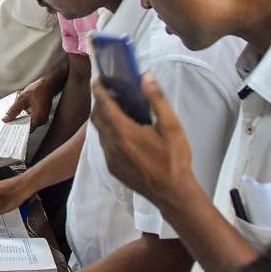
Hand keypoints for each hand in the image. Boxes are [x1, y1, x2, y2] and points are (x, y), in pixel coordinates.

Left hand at [3, 71, 67, 127]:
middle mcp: (42, 120)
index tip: (9, 129)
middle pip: (27, 128)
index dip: (17, 130)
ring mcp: (42, 119)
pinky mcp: (41, 117)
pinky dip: (25, 118)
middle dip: (17, 126)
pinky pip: (31, 120)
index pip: (26, 130)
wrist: (47, 85)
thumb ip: (13, 110)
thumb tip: (6, 119)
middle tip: (8, 123)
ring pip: (29, 124)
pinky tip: (19, 115)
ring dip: (21, 122)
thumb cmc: (38, 90)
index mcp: (38, 117)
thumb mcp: (22, 99)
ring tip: (12, 119)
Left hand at [90, 73, 193, 210]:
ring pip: (99, 131)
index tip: (99, 78)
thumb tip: (146, 76)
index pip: (103, 104)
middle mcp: (111, 145)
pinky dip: (108, 133)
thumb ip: (156, 99)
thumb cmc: (174, 159)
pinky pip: (104, 145)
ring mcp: (110, 158)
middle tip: (109, 91)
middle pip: (96, 116)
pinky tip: (123, 132)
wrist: (172, 194)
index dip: (99, 89)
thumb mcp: (171, 126)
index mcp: (124, 132)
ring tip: (117, 109)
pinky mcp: (112, 168)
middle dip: (99, 102)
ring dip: (103, 118)